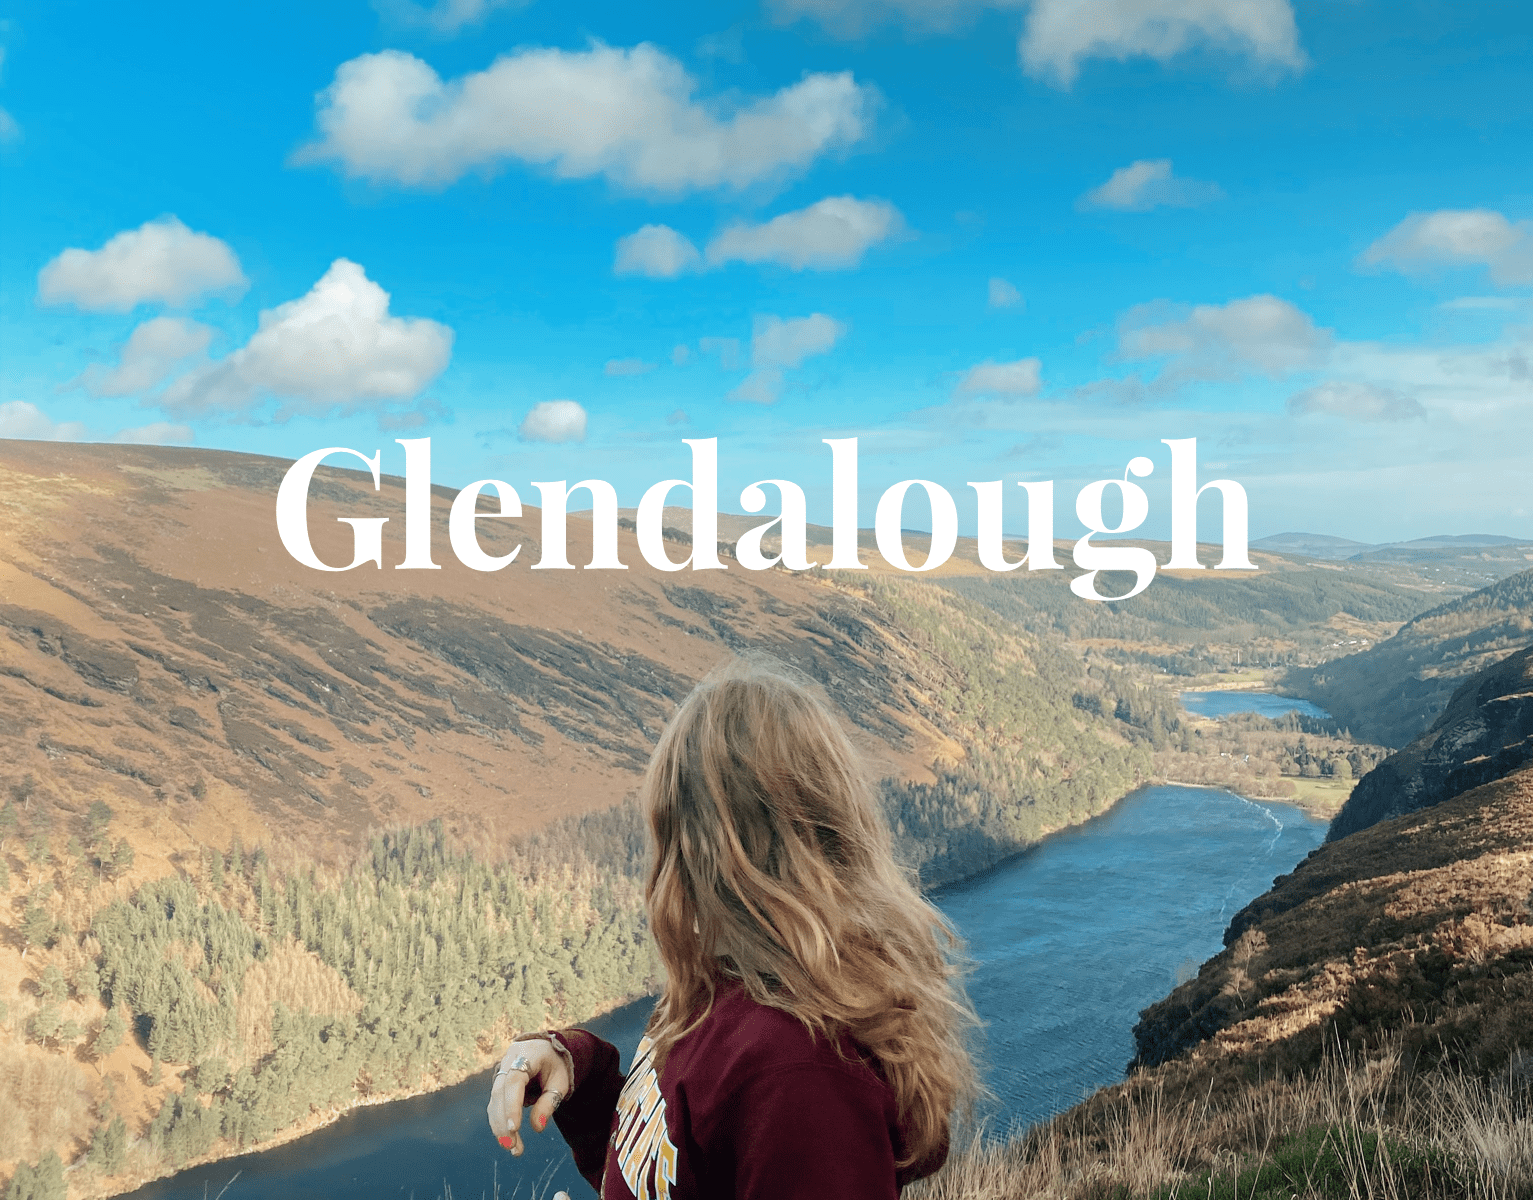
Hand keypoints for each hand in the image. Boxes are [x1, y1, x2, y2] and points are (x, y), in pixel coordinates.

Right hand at [486, 1038, 572, 1155]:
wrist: (547, 1050)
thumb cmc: (556, 1066)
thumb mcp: (560, 1082)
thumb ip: (549, 1102)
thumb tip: (537, 1128)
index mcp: (527, 1054)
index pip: (514, 1081)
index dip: (512, 1105)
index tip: (515, 1128)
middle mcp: (508, 1060)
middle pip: (500, 1093)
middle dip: (503, 1122)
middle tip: (512, 1146)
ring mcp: (500, 1071)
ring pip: (494, 1101)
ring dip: (500, 1126)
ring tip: (513, 1148)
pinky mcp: (498, 1084)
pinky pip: (495, 1104)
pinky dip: (499, 1122)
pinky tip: (508, 1138)